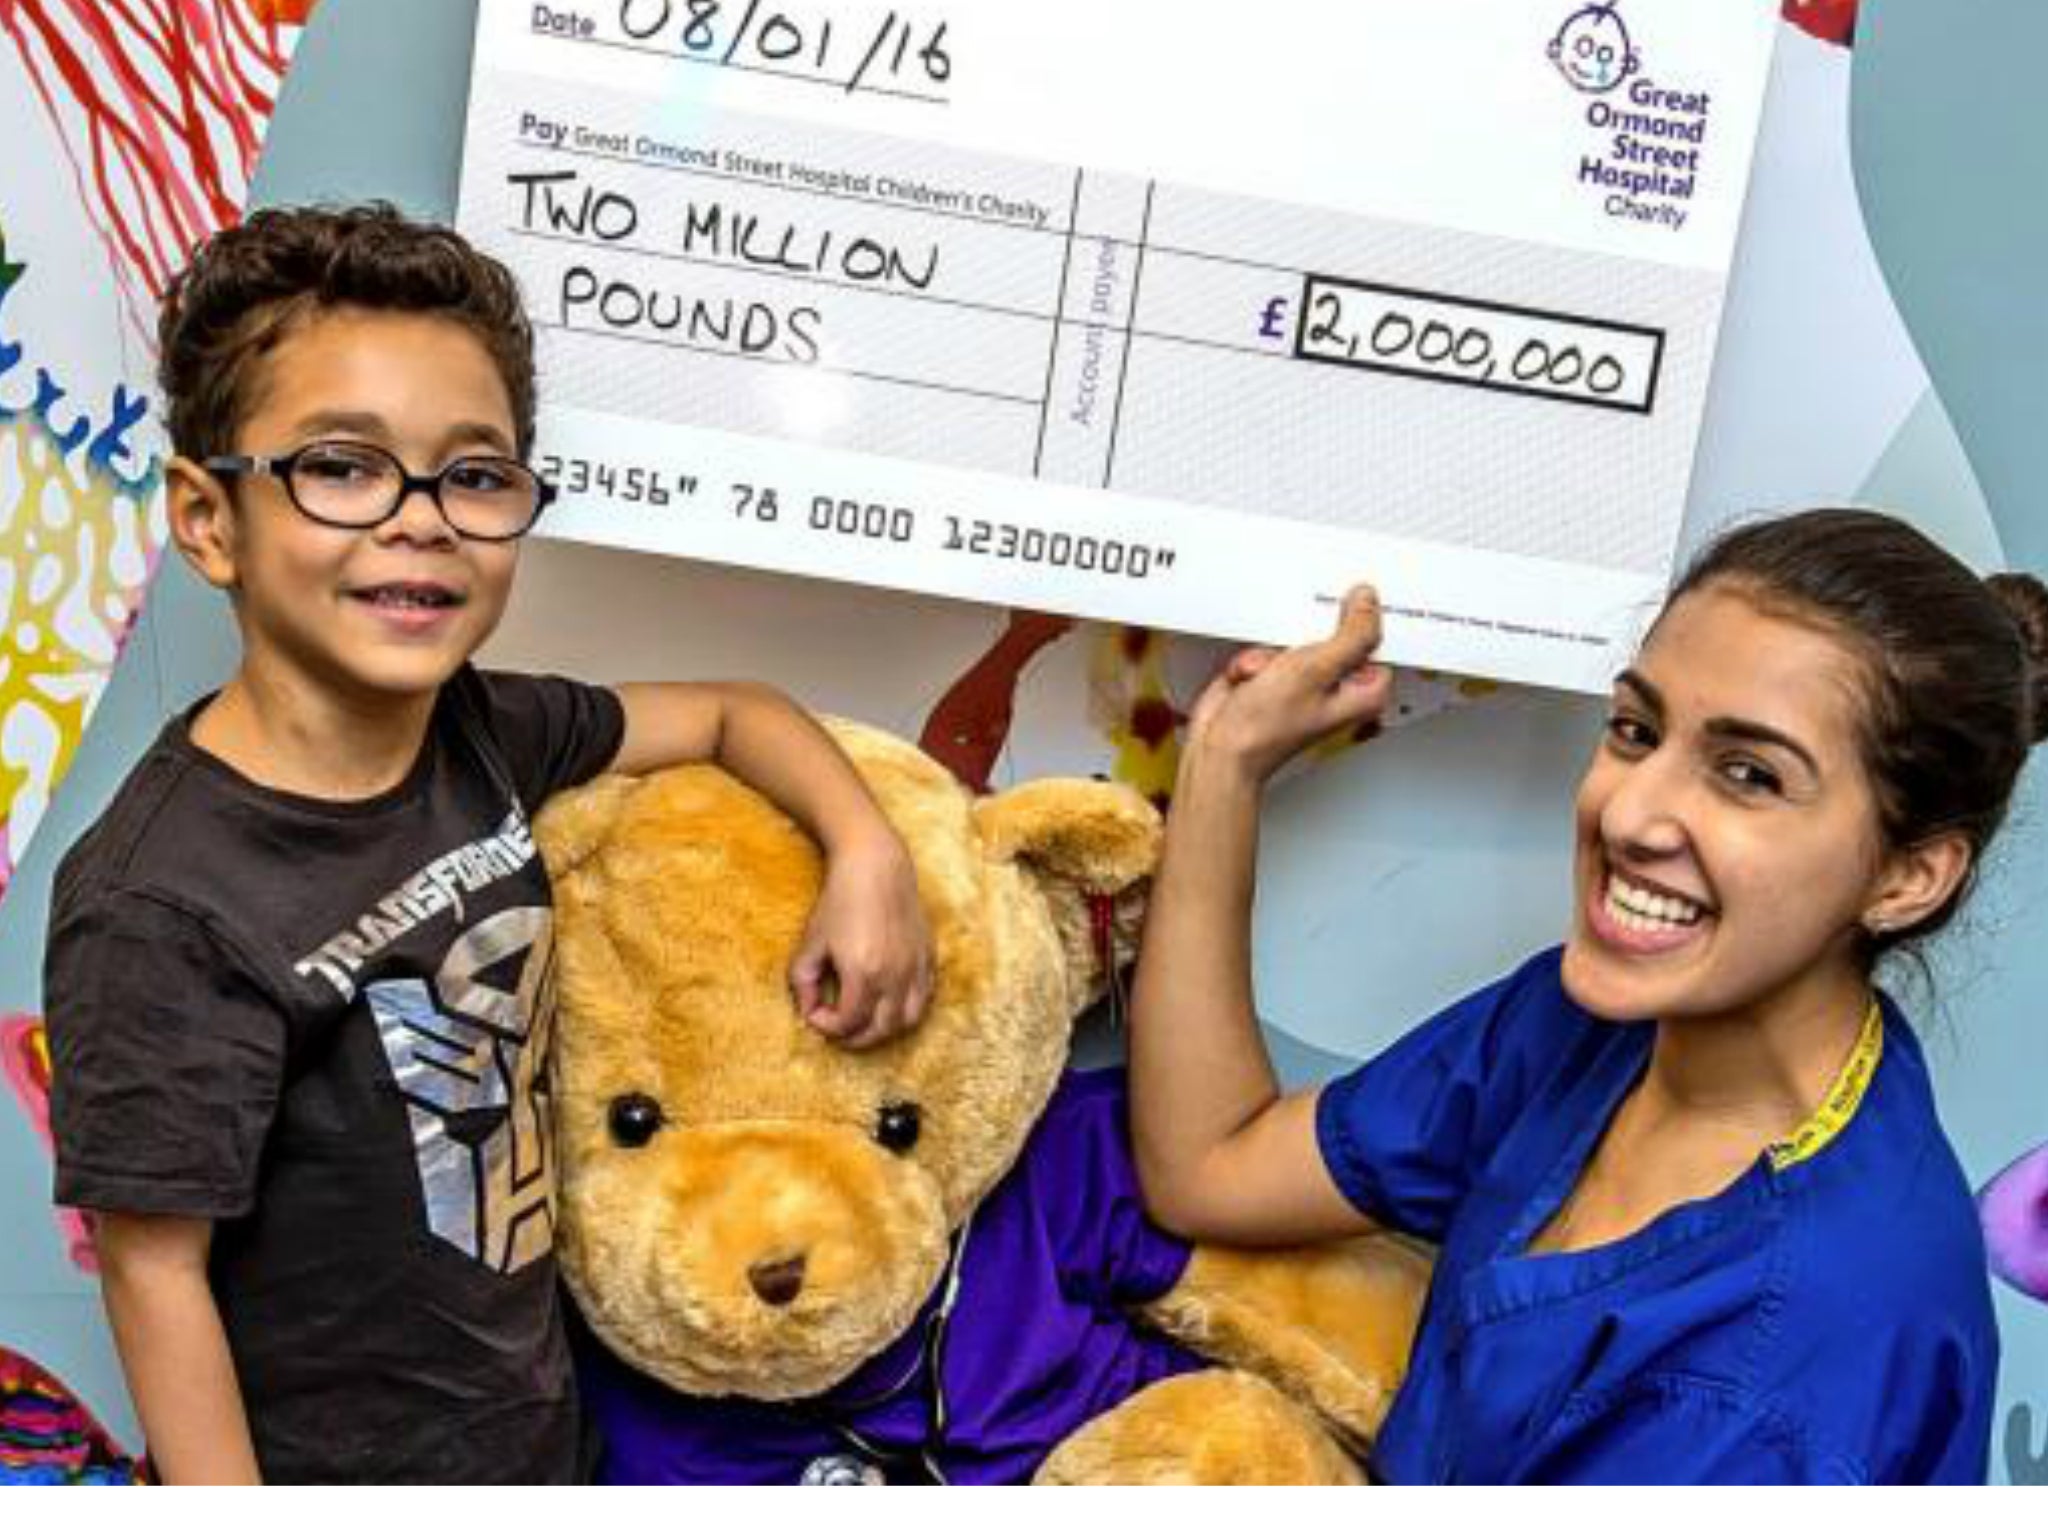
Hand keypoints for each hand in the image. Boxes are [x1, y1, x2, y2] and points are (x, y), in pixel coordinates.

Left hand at [789, 833, 933, 1048]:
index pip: (847, 1023)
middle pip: (879, 1030)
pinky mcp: (928, 957)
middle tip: (837, 1030)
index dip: (826, 1026)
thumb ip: (802, 982)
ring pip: (906, 1021)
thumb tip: (806, 1012)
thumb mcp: (811, 941)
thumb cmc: (839, 900)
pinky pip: (923, 999)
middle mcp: (894, 975)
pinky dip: (905, 1011)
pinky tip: (887, 1002)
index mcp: (862, 973)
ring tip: (864, 1023)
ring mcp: (915, 968)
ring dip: (883, 1031)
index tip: (815, 1015)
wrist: (877, 866)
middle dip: (854, 1038)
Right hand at [1186, 586, 1392, 784]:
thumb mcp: (1316, 670)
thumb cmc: (1267, 729)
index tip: (1341, 613)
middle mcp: (1339, 688)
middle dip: (1306, 638)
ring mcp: (1308, 681)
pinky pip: (1274, 647)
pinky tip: (1253, 679)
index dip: (1360, 623)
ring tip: (1268, 674)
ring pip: (1300, 638)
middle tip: (1293, 658)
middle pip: (1337, 635)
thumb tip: (1368, 603)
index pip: (1378, 641)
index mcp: (1364, 692)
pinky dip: (1258, 658)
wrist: (1222, 748)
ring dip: (1276, 650)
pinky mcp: (1280, 676)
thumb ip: (1351, 635)